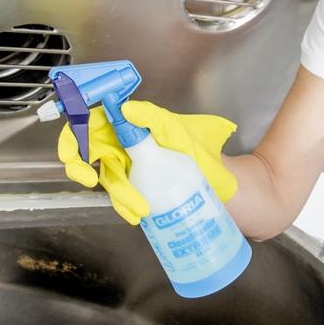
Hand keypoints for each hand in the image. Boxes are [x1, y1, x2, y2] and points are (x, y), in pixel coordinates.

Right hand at [55, 100, 238, 224]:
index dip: (79, 125)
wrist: (249, 198)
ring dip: (116, 193)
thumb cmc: (222, 166)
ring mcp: (144, 172)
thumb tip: (126, 109)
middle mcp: (139, 147)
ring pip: (111, 178)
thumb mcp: (188, 139)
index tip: (74, 136)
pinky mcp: (150, 195)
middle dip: (79, 160)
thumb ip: (158, 122)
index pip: (101, 119)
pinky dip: (126, 207)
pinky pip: (126, 199)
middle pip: (94, 148)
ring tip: (139, 208)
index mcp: (143, 127)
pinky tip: (138, 214)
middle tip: (84, 174)